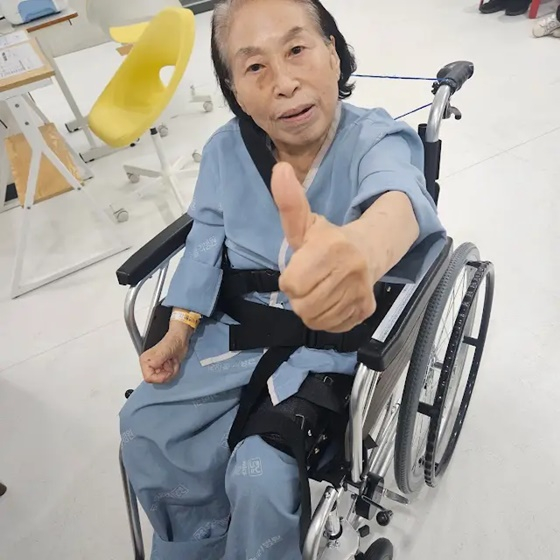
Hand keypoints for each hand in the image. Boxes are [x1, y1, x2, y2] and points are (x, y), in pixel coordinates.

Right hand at [139, 324, 190, 383]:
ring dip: (172, 371)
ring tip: (172, 361)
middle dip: (167, 373)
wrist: (181, 339)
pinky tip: (174, 362)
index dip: (160, 377)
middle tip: (170, 362)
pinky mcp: (164, 369)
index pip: (149, 378)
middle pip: (157, 380)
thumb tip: (152, 365)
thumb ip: (157, 359)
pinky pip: (169, 377)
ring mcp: (157, 368)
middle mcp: (149, 365)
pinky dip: (174, 371)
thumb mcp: (164, 351)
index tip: (168, 371)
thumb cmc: (172, 341)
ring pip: (164, 379)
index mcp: (145, 361)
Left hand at [271, 162, 376, 332]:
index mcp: (331, 248)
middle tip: (309, 281)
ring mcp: (360, 292)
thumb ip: (289, 203)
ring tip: (319, 290)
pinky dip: (328, 318)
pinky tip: (332, 300)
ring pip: (317, 319)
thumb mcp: (305, 222)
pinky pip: (333, 327)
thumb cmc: (328, 239)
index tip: (299, 268)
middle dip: (300, 296)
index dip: (290, 279)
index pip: (292, 284)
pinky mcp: (366, 310)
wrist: (368, 250)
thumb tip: (279, 169)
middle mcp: (350, 271)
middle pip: (303, 306)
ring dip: (312, 308)